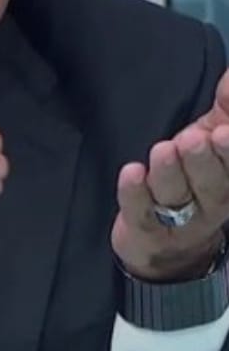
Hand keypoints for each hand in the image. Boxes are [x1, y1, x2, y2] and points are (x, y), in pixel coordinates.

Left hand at [112, 69, 228, 280]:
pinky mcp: (146, 229)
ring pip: (177, 197)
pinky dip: (135, 193)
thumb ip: (228, 108)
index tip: (225, 132)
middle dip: (205, 161)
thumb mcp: (215, 138)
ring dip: (170, 173)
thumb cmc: (195, 175)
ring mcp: (179, 220)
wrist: (168, 242)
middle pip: (212, 184)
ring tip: (163, 150)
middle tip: (195, 138)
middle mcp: (212, 202)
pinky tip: (131, 172)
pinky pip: (141, 212)